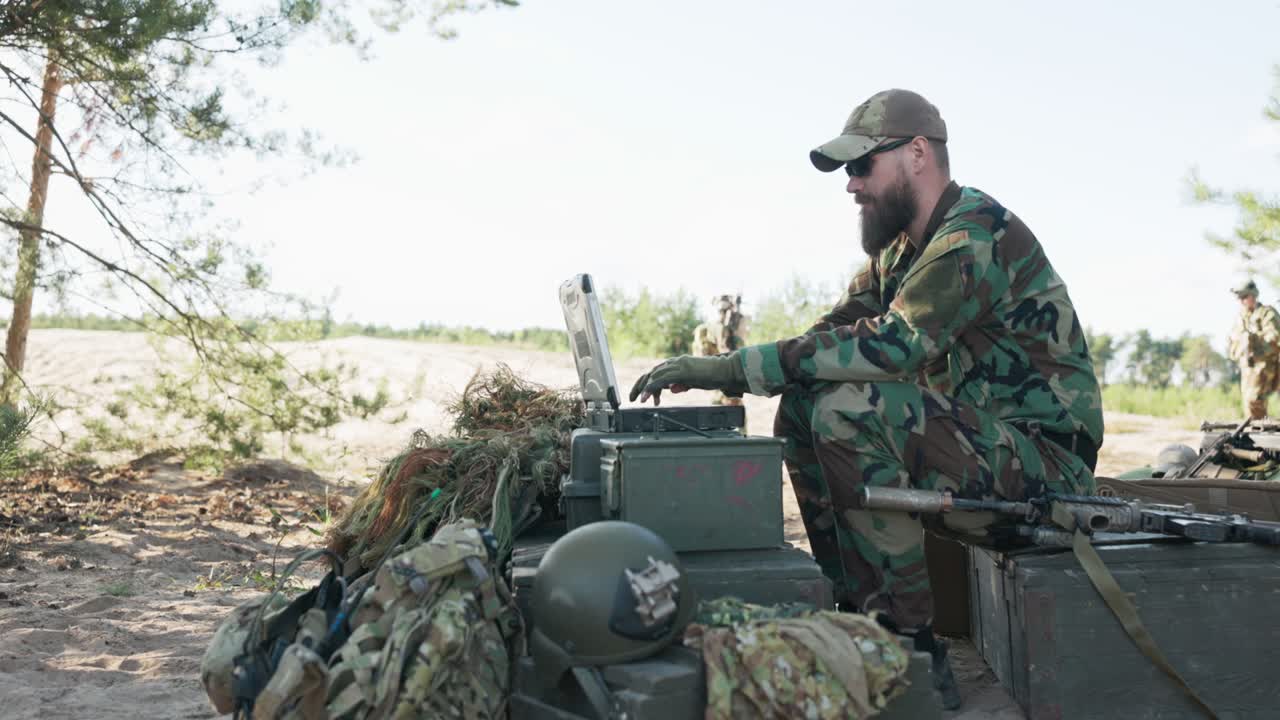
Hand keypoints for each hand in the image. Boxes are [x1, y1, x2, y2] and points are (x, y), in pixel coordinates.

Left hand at [628, 354, 746, 404]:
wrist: (725, 370)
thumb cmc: (713, 376)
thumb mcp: (694, 382)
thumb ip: (682, 384)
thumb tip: (672, 389)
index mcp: (678, 364)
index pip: (658, 372)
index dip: (648, 384)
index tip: (644, 396)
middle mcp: (675, 362)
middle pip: (652, 372)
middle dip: (640, 385)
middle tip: (633, 398)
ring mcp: (678, 365)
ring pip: (654, 375)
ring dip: (644, 388)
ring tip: (640, 400)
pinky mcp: (681, 371)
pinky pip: (661, 380)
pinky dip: (651, 388)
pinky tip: (647, 397)